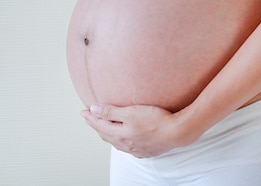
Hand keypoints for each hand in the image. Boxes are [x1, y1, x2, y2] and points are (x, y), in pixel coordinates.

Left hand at [81, 103, 195, 157]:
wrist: (177, 132)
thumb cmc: (155, 120)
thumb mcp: (131, 112)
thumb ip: (110, 112)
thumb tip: (93, 110)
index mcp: (120, 135)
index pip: (100, 125)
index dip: (91, 118)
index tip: (83, 111)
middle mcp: (126, 144)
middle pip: (106, 134)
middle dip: (97, 125)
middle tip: (90, 118)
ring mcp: (136, 149)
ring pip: (116, 141)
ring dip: (107, 132)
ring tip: (103, 126)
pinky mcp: (145, 150)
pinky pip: (127, 145)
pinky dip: (120, 139)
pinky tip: (124, 137)